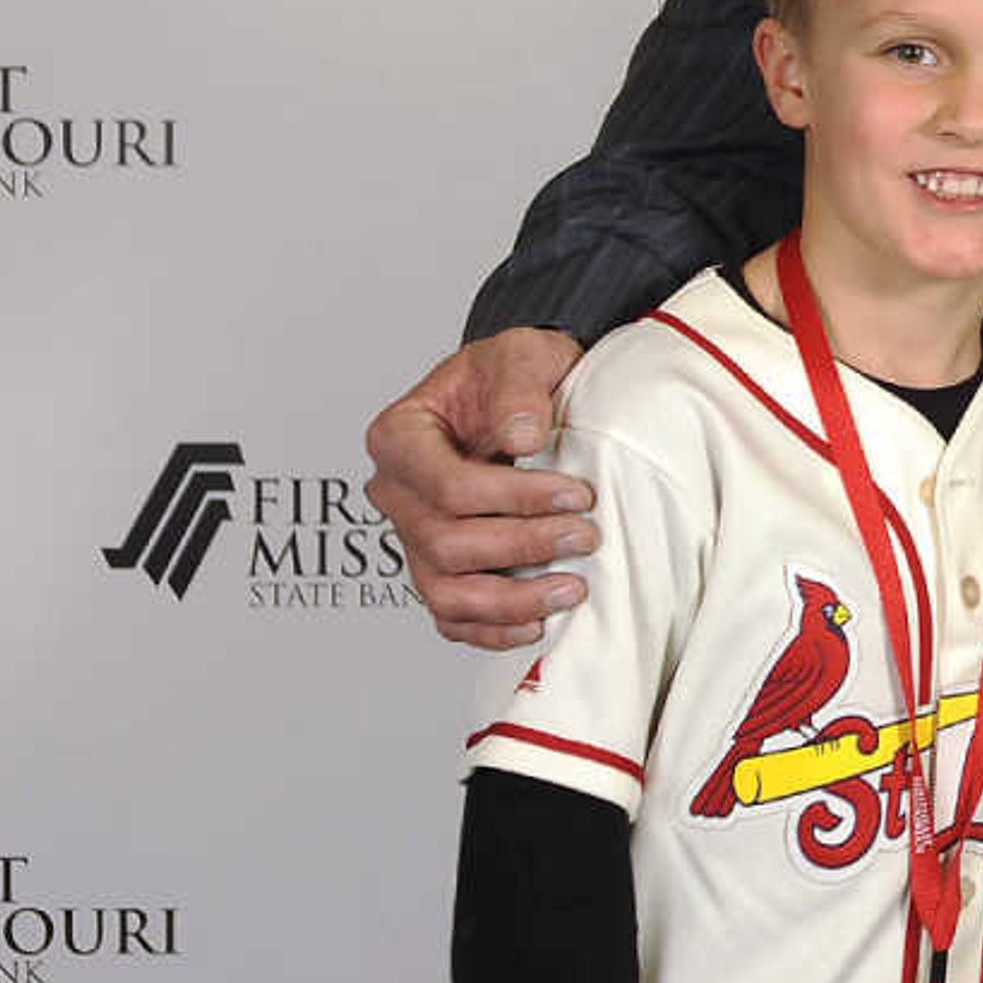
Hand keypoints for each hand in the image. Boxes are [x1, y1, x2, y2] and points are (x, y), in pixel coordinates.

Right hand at [362, 327, 595, 647]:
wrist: (523, 390)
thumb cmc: (513, 370)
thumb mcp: (520, 354)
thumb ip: (517, 389)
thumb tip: (522, 438)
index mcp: (400, 437)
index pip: (446, 485)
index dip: (512, 498)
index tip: (575, 494)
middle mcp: (396, 492)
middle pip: (446, 542)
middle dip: (522, 546)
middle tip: (586, 536)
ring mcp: (414, 535)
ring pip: (445, 591)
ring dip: (510, 600)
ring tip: (571, 590)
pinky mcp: (439, 566)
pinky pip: (451, 615)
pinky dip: (490, 629)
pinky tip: (537, 624)